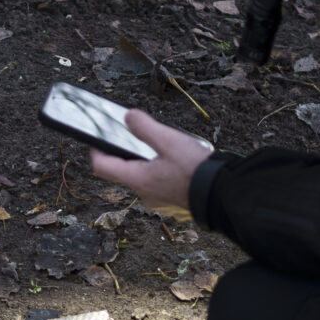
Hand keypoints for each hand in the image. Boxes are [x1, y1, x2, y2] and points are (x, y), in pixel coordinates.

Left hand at [89, 109, 213, 213]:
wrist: (222, 194)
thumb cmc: (196, 171)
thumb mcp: (169, 141)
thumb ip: (145, 128)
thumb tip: (128, 117)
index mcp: (138, 179)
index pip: (102, 167)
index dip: (96, 150)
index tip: (98, 138)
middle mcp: (144, 193)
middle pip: (123, 171)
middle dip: (126, 153)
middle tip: (136, 136)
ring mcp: (158, 200)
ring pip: (142, 177)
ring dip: (146, 161)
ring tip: (162, 147)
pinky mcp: (171, 201)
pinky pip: (157, 183)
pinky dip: (160, 171)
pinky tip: (176, 161)